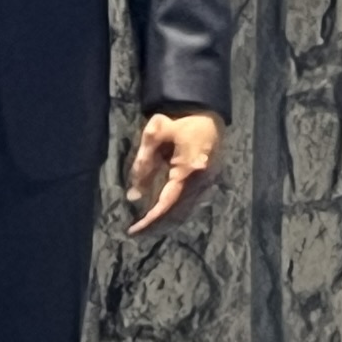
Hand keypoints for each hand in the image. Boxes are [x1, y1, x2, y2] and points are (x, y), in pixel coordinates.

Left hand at [124, 105, 221, 238]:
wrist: (206, 109)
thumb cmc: (179, 119)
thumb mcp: (155, 135)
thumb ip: (143, 163)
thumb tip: (133, 196)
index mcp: (190, 170)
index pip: (168, 203)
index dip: (150, 220)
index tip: (134, 230)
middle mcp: (202, 181)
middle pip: (178, 212)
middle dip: (157, 224)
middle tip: (137, 232)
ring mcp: (208, 182)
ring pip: (186, 210)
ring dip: (166, 220)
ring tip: (146, 225)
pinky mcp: (209, 180)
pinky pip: (191, 202)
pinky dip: (175, 210)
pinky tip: (161, 212)